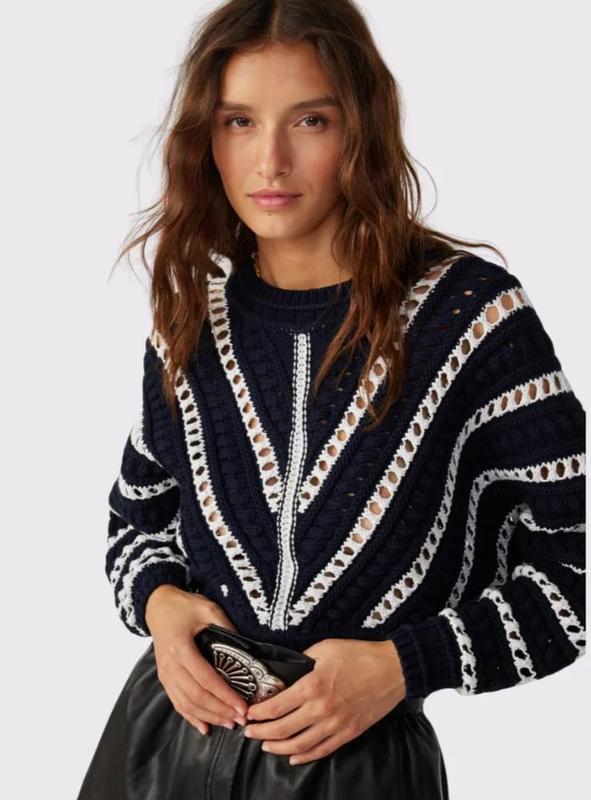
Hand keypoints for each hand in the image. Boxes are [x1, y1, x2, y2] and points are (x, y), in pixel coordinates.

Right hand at [145, 585, 248, 735]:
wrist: (157, 605)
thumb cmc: (184, 606)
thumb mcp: (208, 609)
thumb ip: (227, 627)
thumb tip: (247, 647)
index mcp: (181, 648)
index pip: (206, 679)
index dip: (225, 696)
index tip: (243, 707)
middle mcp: (170, 665)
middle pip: (197, 696)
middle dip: (220, 711)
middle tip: (241, 719)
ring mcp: (165, 674)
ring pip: (186, 704)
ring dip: (208, 717)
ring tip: (229, 723)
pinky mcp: (164, 677)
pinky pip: (177, 703)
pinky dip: (191, 717)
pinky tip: (205, 727)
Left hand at [243, 638, 405, 764]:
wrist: (392, 669)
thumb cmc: (359, 655)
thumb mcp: (324, 648)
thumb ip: (302, 661)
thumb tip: (286, 671)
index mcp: (311, 687)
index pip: (275, 707)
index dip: (257, 714)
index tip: (248, 713)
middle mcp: (320, 710)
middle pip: (282, 730)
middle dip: (260, 733)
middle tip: (249, 732)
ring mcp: (335, 725)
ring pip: (299, 745)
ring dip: (278, 748)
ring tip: (266, 745)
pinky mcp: (348, 733)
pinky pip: (321, 751)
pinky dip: (304, 757)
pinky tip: (293, 757)